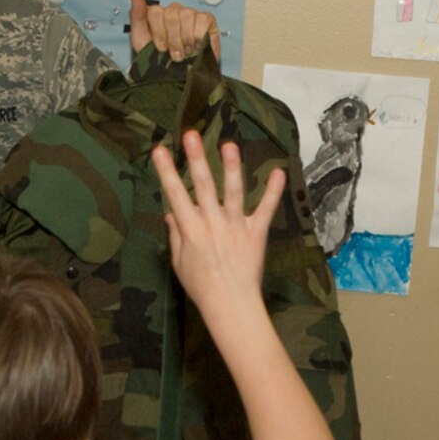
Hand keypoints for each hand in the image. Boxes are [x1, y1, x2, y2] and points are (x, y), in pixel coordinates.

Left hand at [129, 0, 221, 61]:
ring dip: (185, 39)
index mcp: (158, 15)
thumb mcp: (142, 41)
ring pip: (187, 15)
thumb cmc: (161, 62)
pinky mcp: (208, 20)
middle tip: (174, 54)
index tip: (161, 48)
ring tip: (186, 51)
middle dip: (173, 39)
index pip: (155, 11)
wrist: (181, 80)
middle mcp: (175, 11)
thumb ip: (137, 16)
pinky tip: (197, 46)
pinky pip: (202, 20)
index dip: (158, 32)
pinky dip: (198, 36)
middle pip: (171, 14)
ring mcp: (191, 14)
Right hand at [153, 131, 282, 321]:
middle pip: (202, 186)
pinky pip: (265, 210)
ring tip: (229, 145)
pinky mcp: (256, 233)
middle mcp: (212, 223)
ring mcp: (235, 226)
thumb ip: (176, 235)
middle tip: (191, 134)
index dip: (166, 171)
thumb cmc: (202, 286)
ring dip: (231, 168)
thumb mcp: (180, 262)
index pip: (174, 194)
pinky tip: (279, 173)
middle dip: (195, 159)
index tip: (160, 149)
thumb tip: (170, 212)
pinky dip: (273, 192)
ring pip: (233, 193)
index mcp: (190, 229)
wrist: (230, 305)